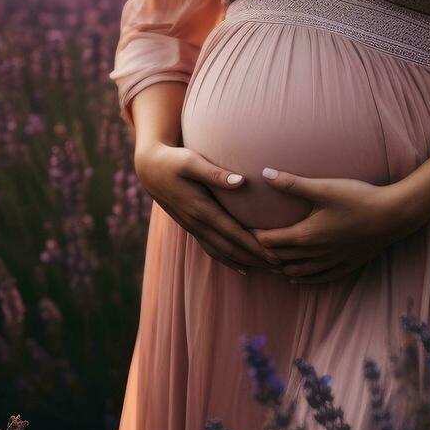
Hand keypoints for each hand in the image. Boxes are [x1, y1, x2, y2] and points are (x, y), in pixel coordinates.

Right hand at [134, 143, 282, 273]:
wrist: (149, 169)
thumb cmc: (173, 161)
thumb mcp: (191, 161)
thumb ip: (215, 173)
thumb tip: (241, 182)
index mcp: (201, 209)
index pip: (234, 233)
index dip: (255, 246)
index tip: (275, 254)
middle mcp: (197, 223)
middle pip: (230, 248)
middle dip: (255, 259)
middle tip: (280, 266)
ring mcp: (193, 227)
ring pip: (221, 252)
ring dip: (244, 262)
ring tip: (266, 268)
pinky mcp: (191, 227)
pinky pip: (211, 249)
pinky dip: (227, 260)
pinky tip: (241, 266)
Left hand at [252, 168, 429, 283]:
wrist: (393, 216)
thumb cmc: (358, 198)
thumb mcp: (323, 188)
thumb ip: (292, 183)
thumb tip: (264, 173)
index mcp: (305, 236)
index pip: (269, 241)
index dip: (253, 236)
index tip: (242, 228)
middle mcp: (314, 255)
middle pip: (279, 259)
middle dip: (262, 253)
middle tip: (249, 246)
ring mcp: (330, 263)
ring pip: (296, 273)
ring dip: (280, 267)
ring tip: (270, 260)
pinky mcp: (345, 266)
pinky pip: (318, 279)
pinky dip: (303, 279)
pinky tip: (297, 278)